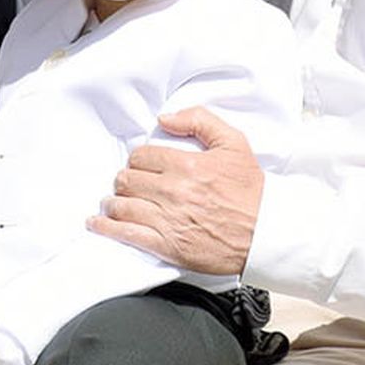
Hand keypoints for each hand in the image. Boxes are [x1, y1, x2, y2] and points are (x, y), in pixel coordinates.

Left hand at [90, 106, 263, 274]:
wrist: (266, 233)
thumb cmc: (251, 191)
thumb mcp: (234, 143)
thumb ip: (200, 121)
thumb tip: (166, 118)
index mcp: (187, 165)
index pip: (142, 156)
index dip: (138, 159)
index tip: (141, 165)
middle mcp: (174, 192)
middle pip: (128, 180)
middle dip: (124, 180)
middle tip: (127, 184)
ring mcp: (169, 220)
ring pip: (123, 205)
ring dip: (112, 202)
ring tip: (112, 202)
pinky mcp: (168, 246)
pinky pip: (127, 234)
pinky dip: (107, 227)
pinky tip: (98, 223)